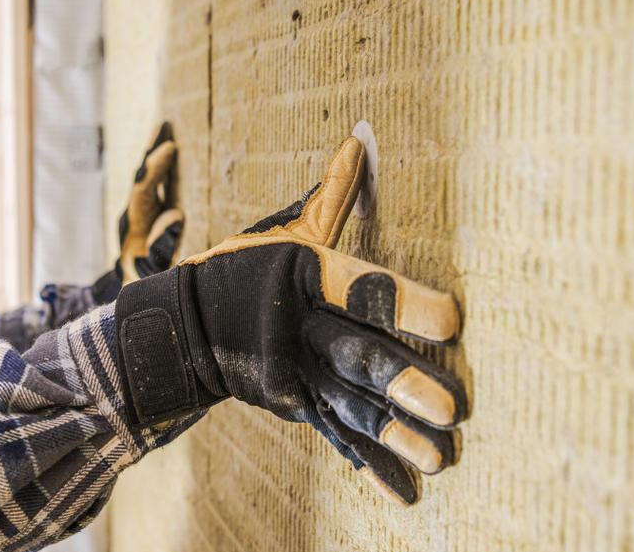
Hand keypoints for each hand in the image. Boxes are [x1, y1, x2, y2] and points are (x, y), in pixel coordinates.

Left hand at [91, 122, 183, 302]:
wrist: (129, 291)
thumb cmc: (142, 284)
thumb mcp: (152, 271)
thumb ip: (162, 247)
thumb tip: (175, 214)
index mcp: (133, 225)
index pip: (143, 189)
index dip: (156, 168)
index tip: (170, 148)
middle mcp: (134, 214)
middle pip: (142, 176)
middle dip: (153, 152)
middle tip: (165, 125)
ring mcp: (141, 213)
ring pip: (149, 178)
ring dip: (157, 154)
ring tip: (167, 128)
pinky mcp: (150, 216)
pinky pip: (157, 186)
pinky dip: (165, 168)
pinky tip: (174, 152)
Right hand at [114, 137, 466, 506]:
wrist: (182, 330)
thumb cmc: (243, 269)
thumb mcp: (282, 234)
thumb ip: (328, 197)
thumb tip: (358, 142)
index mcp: (302, 278)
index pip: (359, 287)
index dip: (403, 303)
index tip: (452, 320)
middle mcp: (298, 329)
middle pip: (355, 355)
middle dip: (402, 382)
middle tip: (450, 407)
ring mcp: (293, 374)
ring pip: (349, 404)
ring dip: (394, 432)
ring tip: (440, 457)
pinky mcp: (292, 405)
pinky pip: (334, 435)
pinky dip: (369, 464)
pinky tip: (406, 492)